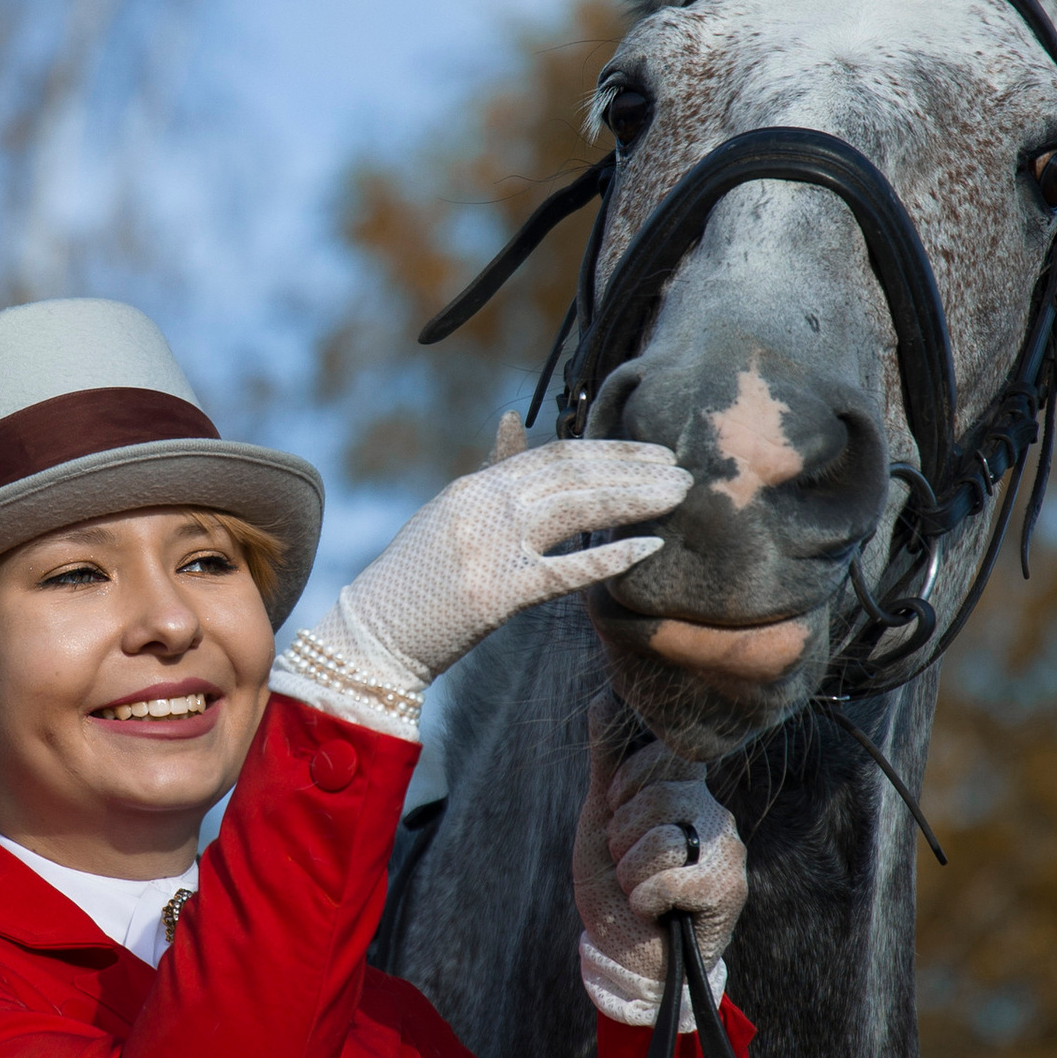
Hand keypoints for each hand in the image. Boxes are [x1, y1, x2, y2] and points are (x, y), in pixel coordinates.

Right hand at [273, 427, 692, 731]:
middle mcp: (483, 507)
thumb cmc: (415, 581)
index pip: (554, 454)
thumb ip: (489, 471)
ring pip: (577, 509)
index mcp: (475, 488)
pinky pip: (566, 570)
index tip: (653, 452)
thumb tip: (512, 419)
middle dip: (634, 469)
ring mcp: (491, 548)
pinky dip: (610, 556)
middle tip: (684, 471)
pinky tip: (649, 549)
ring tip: (677, 497)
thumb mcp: (447, 514)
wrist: (372, 638)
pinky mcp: (497, 594)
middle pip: (574, 474)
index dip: (610, 449)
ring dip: (633, 499)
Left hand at [572, 703, 747, 1030]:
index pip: (664, 752)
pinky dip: (646, 899)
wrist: (625, 953)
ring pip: (665, 837)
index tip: (616, 811)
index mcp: (684, 789)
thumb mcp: (601, 819)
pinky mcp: (729, 888)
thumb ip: (607, 761)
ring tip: (638, 889)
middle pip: (658, 794)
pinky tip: (651, 910)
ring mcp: (724, 849)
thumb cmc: (615, 885)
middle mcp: (711, 812)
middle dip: (623, 834)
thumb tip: (605, 697)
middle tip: (626, 861)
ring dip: (631, 872)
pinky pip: (675, 877)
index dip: (627, 783)